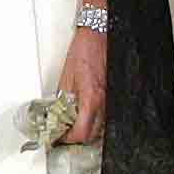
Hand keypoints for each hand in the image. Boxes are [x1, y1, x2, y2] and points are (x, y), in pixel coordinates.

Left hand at [56, 0, 107, 144]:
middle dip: (76, 139)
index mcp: (91, 99)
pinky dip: (95, 121)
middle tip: (63, 134)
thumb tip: (58, 114)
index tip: (58, 137)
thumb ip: (64, 99)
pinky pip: (106, 116)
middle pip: (92, 135)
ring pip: (101, 128)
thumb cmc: (85, 50)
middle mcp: (105, 103)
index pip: (80, 133)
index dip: (67, 139)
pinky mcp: (115, 96)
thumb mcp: (67, 76)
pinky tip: (85, 116)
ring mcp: (113, 100)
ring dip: (86, 131)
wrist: (102, 34)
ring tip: (71, 126)